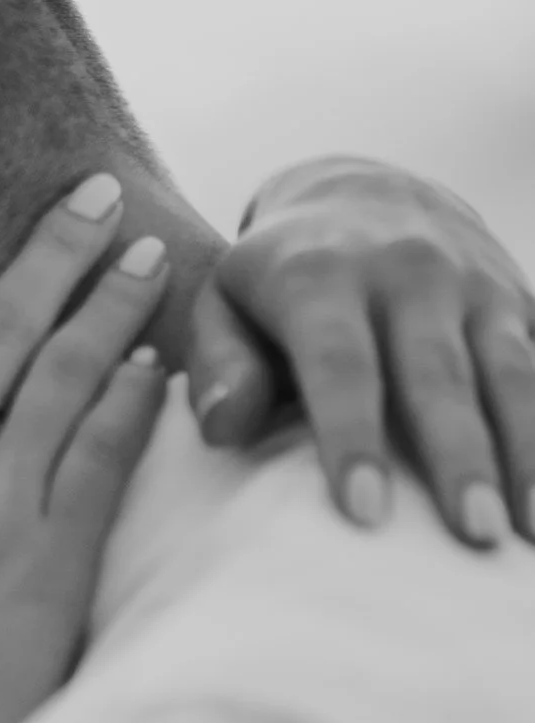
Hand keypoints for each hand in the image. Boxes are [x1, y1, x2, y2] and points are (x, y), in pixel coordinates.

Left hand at [188, 155, 534, 546]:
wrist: (364, 186)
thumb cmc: (278, 274)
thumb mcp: (224, 301)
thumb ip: (218, 363)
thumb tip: (225, 428)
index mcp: (321, 275)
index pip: (340, 364)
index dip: (352, 437)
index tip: (362, 513)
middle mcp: (408, 271)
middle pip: (438, 376)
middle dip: (459, 459)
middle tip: (475, 536)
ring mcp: (475, 283)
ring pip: (510, 373)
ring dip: (527, 454)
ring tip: (530, 532)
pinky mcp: (519, 297)